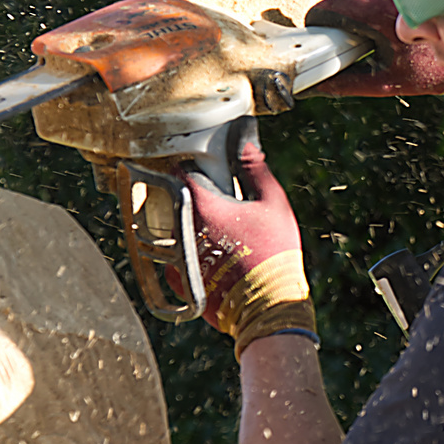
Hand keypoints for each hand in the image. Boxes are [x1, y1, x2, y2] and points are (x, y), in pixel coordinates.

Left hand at [174, 118, 317, 358]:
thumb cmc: (273, 252)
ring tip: (212, 225)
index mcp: (200, 206)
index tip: (199, 164)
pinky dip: (186, 251)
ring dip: (183, 222)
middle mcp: (180, 229)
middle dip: (185, 194)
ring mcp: (176, 256)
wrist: (267, 306)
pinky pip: (174, 257)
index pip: (179, 172)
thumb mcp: (272, 202)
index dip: (188, 164)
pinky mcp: (179, 280)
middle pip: (170, 200)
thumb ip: (253, 167)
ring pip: (170, 229)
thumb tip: (244, 136)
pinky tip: (208, 252)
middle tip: (209, 196)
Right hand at [304, 0, 443, 96]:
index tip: (315, 24)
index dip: (319, 14)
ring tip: (348, 12)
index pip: (334, 5)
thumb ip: (346, 82)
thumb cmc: (424, 71)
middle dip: (331, 3)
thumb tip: (314, 86)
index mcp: (378, 16)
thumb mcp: (383, 80)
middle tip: (329, 21)